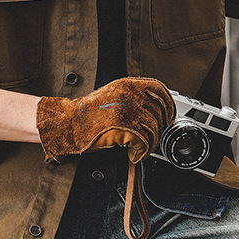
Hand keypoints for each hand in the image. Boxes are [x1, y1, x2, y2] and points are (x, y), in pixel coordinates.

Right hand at [36, 77, 175, 163]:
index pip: (159, 90)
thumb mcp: (113, 95)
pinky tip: (134, 154)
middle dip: (158, 130)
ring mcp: (127, 110)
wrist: (69, 123)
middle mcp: (129, 95)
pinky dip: (141, 152)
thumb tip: (154, 110)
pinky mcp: (123, 127)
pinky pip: (143, 142)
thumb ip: (133, 98)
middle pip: (158, 113)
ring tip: (140, 148)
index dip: (168, 105)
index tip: (169, 116)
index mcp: (128, 84)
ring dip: (149, 144)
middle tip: (152, 138)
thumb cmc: (88, 114)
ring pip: (152, 130)